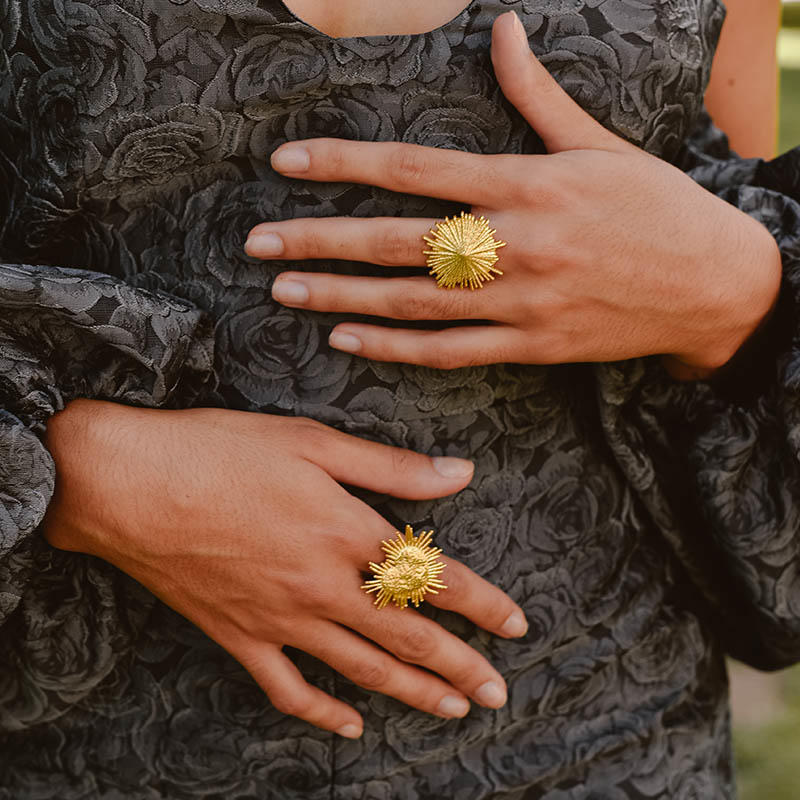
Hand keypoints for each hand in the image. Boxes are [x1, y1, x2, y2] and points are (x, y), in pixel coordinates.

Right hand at [42, 399, 527, 737]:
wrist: (126, 484)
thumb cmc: (219, 451)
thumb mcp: (312, 441)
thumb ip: (390, 466)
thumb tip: (460, 472)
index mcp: (346, 531)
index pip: (434, 579)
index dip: (483, 604)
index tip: (517, 625)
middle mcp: (322, 585)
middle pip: (408, 637)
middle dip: (461, 666)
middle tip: (498, 693)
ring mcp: (281, 619)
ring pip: (362, 670)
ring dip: (413, 693)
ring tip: (453, 710)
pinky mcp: (240, 637)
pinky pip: (288, 690)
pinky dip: (323, 713)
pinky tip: (350, 727)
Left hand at [245, 11, 781, 376]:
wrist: (713, 285)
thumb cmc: (655, 208)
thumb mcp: (599, 144)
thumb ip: (537, 95)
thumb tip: (503, 30)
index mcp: (527, 182)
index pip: (415, 168)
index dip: (344, 163)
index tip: (287, 163)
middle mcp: (516, 242)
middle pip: (397, 239)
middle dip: (321, 238)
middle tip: (259, 242)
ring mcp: (522, 300)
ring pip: (413, 301)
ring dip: (343, 296)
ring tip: (286, 291)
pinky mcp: (531, 345)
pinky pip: (451, 351)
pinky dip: (397, 347)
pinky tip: (350, 340)